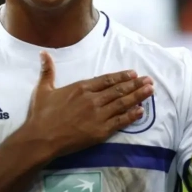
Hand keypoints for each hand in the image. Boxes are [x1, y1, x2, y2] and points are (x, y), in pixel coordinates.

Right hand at [24, 51, 153, 157]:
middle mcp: (93, 99)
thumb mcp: (43, 89)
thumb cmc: (41, 114)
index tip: (133, 73)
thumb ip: (47, 71)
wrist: (41, 138)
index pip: (107, 80)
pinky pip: (120, 122)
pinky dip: (132, 116)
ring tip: (150, 91)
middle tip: (149, 80)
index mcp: (81, 88)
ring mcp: (98, 115)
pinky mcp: (100, 131)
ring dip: (138, 96)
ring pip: (122, 103)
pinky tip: (141, 111)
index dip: (122, 76)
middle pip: (119, 90)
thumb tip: (44, 53)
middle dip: (136, 84)